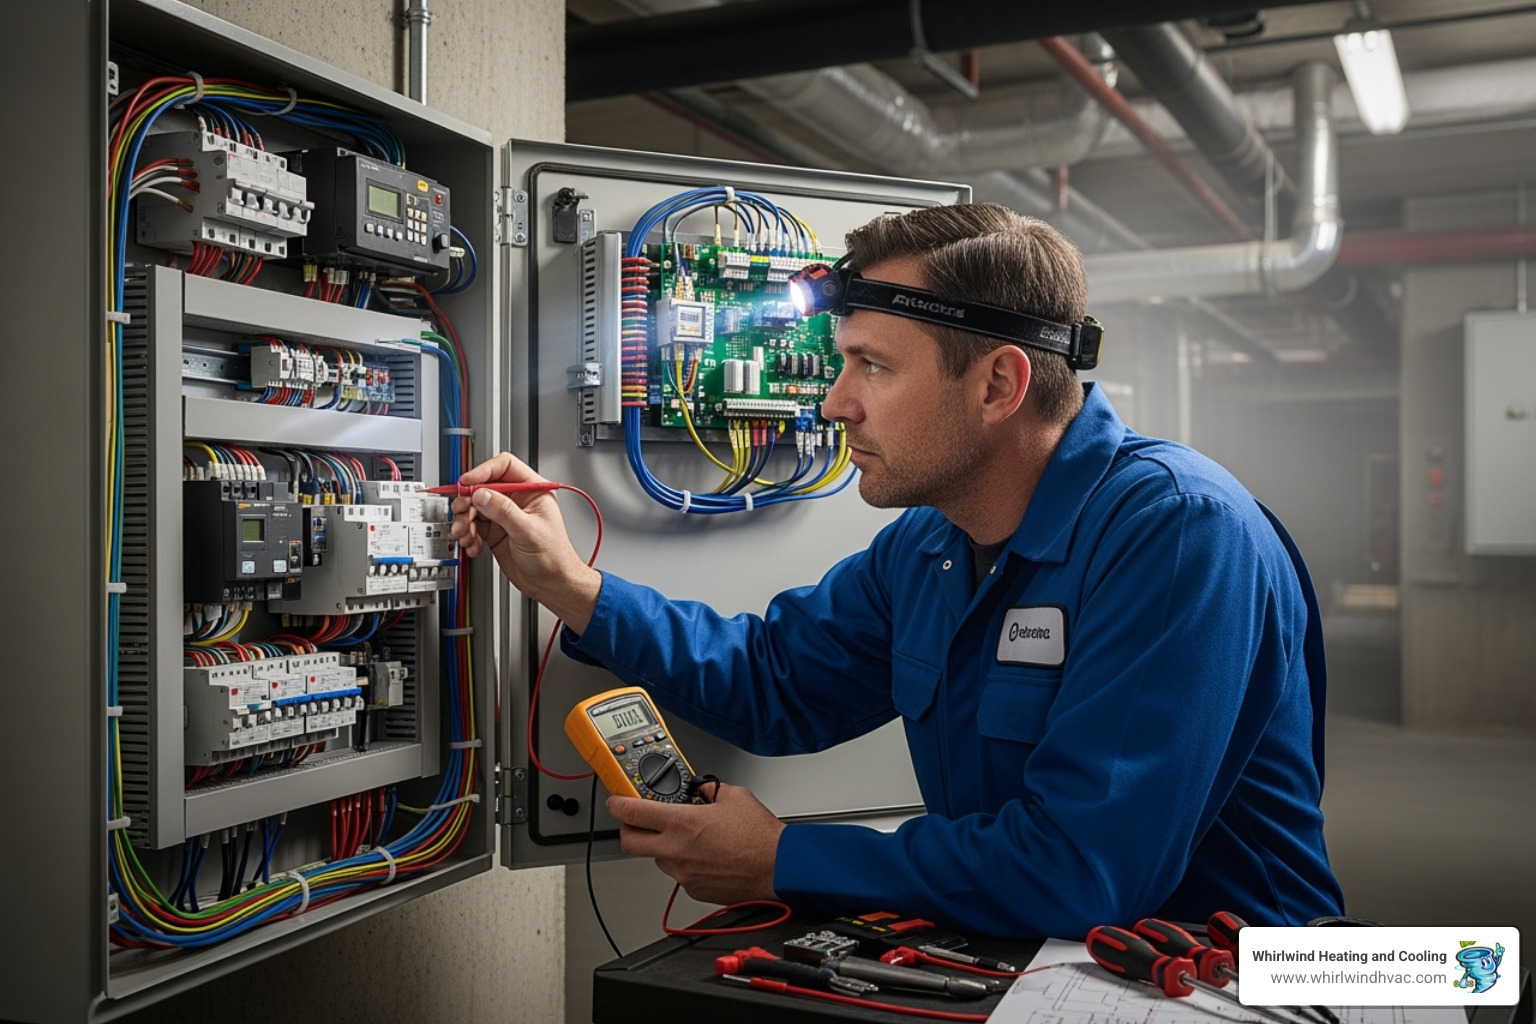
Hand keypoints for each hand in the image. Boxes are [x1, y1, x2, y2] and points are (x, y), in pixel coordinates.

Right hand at [447, 452, 600, 632]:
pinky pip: (474, 526)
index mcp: (533, 490)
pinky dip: (469, 535)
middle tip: (463, 513)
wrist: (551, 585)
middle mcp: (517, 500)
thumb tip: (482, 494)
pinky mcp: (495, 532)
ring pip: (475, 507)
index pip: (504, 467)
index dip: (484, 471)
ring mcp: (505, 516)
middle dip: (469, 501)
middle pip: (484, 487)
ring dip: (466, 521)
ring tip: (465, 533)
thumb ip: (503, 511)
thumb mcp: (528, 531)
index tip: (468, 482)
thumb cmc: (554, 557)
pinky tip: (472, 545)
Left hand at [607, 783, 783, 904]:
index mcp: (682, 823)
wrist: (778, 868)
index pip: (632, 812)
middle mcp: (676, 850)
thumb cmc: (760, 837)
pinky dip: (684, 863)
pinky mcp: (693, 890)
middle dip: (627, 829)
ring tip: (688, 839)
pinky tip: (705, 856)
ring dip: (663, 847)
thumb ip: (709, 791)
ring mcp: (683, 873)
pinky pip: (678, 874)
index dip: (617, 804)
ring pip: (656, 858)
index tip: (616, 801)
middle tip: (636, 821)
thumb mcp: (734, 796)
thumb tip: (701, 790)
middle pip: (629, 842)